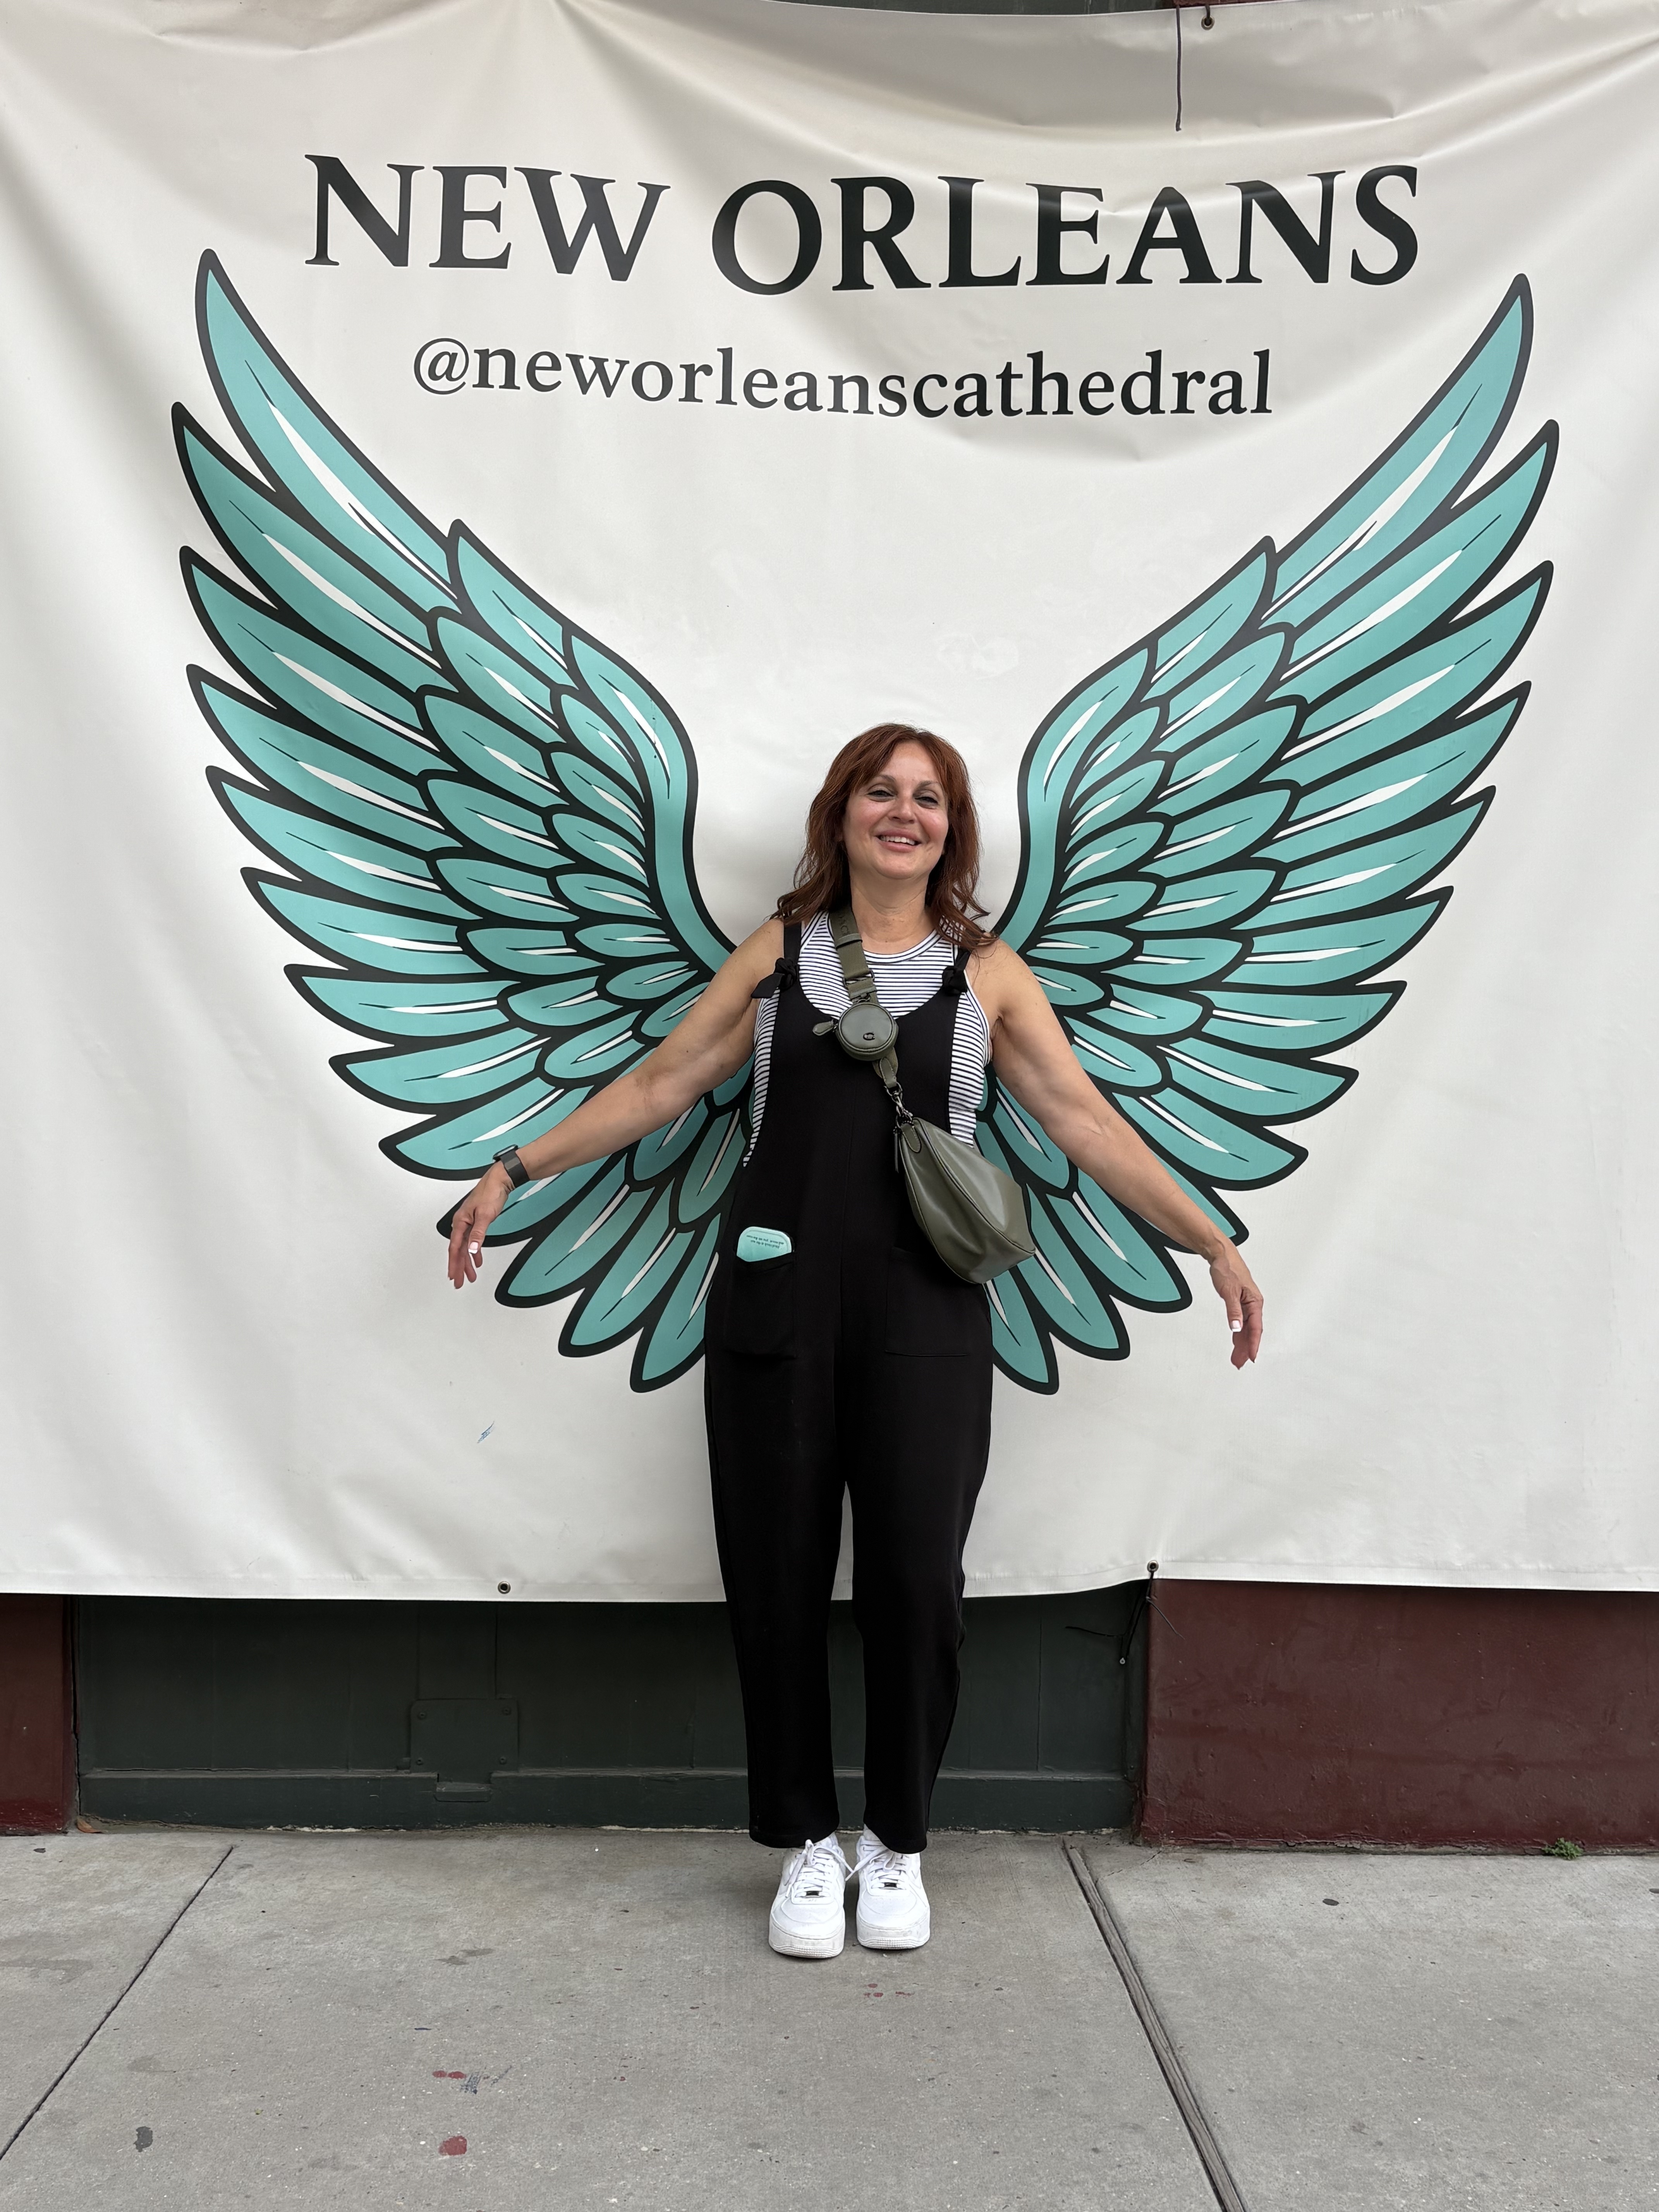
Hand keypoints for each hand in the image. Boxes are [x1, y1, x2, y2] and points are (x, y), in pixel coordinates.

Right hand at [446, 1167, 510, 1288]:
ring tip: (470, 1275)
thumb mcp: (485, 1215)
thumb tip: (472, 1249)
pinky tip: (477, 1259)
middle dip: (459, 1267)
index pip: (455, 1248)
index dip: (454, 1263)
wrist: (500, 1180)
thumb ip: (478, 1234)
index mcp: (460, 1221)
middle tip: (459, 1281)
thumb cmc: (490, 1193)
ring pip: (464, 1247)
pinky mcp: (475, 1222)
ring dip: (467, 1262)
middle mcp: (462, 1223)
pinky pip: (471, 1241)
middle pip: (458, 1250)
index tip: (454, 1276)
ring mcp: (468, 1223)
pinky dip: (474, 1252)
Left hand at [1208, 1245, 1263, 1368]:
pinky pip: (1240, 1322)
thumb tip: (1236, 1327)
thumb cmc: (1227, 1268)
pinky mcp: (1238, 1302)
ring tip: (1237, 1357)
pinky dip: (1237, 1333)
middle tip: (1240, 1362)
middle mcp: (1252, 1304)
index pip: (1255, 1328)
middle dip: (1246, 1348)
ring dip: (1242, 1343)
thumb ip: (1233, 1311)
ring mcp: (1246, 1304)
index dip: (1254, 1344)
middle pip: (1251, 1331)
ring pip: (1246, 1328)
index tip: (1251, 1357)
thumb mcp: (1229, 1291)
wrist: (1220, 1255)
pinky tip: (1235, 1340)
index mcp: (1254, 1302)